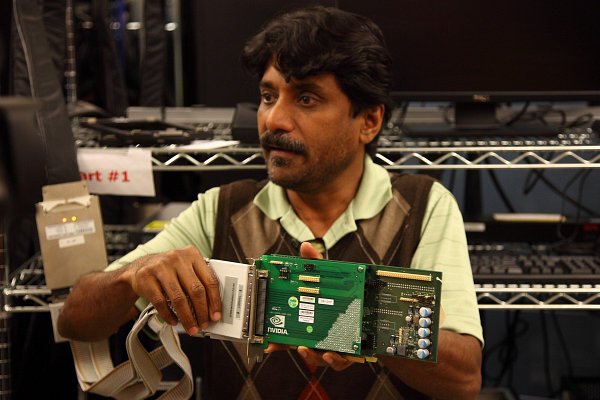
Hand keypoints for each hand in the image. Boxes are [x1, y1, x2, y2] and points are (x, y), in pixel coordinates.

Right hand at [122, 245, 221, 334]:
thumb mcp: (186, 268)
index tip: (216, 315)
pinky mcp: (147, 278)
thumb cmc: (170, 270)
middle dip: (202, 311)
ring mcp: (161, 267)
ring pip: (179, 298)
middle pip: (196, 290)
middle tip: (204, 324)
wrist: (141, 267)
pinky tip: (174, 321)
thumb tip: (212, 308)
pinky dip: (169, 315)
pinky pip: (161, 302)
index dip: (215, 301)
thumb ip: (199, 281)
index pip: (209, 280)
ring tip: (191, 327)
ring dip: (187, 317)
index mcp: (192, 254)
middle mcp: (177, 258)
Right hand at [264, 242, 353, 370]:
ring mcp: (332, 347)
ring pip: (318, 357)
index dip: (276, 339)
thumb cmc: (344, 302)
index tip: (267, 342)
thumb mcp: (329, 281)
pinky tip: (332, 353)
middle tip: (280, 344)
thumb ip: (316, 265)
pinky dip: (335, 359)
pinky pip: (340, 361)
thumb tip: (305, 246)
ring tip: (307, 350)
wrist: (371, 322)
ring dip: (311, 355)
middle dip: (288, 347)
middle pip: (299, 345)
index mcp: (309, 322)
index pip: (289, 331)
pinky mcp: (348, 354)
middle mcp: (318, 338)